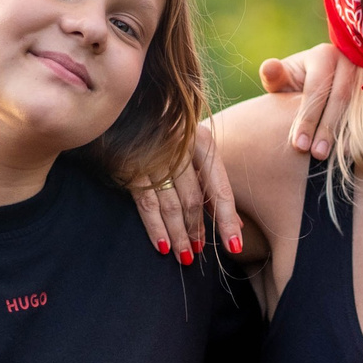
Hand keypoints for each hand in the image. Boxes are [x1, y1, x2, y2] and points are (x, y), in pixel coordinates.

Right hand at [128, 117, 244, 260]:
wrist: (125, 105)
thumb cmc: (167, 132)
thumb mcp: (194, 147)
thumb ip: (212, 181)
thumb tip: (236, 223)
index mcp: (202, 141)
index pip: (220, 188)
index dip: (228, 219)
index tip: (235, 246)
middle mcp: (180, 148)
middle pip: (194, 200)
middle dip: (198, 231)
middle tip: (200, 253)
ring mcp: (154, 157)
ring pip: (171, 206)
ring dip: (179, 235)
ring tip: (184, 257)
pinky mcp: (131, 167)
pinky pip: (146, 205)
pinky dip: (155, 228)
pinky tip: (162, 246)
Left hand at [256, 43, 362, 159]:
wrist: (326, 81)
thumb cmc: (299, 83)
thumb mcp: (284, 78)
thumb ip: (275, 76)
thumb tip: (269, 68)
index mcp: (324, 55)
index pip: (316, 89)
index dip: (307, 118)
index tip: (298, 145)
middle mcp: (351, 60)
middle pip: (341, 97)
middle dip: (327, 128)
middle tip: (317, 154)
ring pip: (362, 105)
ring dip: (349, 134)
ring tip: (337, 158)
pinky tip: (357, 152)